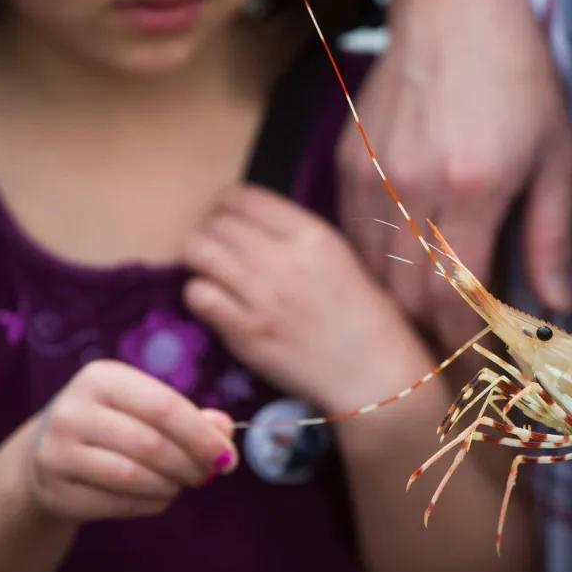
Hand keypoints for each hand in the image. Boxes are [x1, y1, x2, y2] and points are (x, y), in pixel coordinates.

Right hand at [25, 360, 236, 521]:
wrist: (50, 452)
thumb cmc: (116, 423)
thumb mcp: (148, 407)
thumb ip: (191, 416)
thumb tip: (225, 431)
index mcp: (101, 378)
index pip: (164, 406)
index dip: (201, 435)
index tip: (227, 456)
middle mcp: (72, 410)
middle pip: (151, 444)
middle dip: (190, 464)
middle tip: (209, 474)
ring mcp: (56, 451)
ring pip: (133, 477)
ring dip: (171, 486)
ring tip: (183, 483)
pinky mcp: (54, 490)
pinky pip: (117, 503)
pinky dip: (150, 503)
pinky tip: (158, 495)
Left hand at [182, 186, 433, 413]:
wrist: (373, 374)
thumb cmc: (367, 318)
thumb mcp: (341, 258)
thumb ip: (298, 237)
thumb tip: (253, 226)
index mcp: (312, 234)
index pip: (243, 197)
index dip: (225, 205)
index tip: (226, 219)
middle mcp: (284, 258)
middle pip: (216, 223)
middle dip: (210, 232)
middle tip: (217, 250)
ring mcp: (262, 295)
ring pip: (198, 252)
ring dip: (198, 259)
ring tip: (211, 272)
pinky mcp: (246, 332)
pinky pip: (197, 295)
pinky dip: (199, 294)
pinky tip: (214, 302)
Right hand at [338, 0, 571, 346]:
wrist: (452, 6)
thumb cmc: (516, 75)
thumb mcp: (556, 153)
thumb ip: (551, 237)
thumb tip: (556, 304)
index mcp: (472, 190)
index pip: (458, 300)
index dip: (470, 345)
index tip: (485, 369)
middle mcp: (411, 191)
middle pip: (409, 300)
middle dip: (434, 338)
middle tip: (459, 356)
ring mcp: (370, 178)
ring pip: (375, 277)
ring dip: (403, 308)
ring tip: (432, 322)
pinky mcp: (347, 165)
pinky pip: (353, 240)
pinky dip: (377, 268)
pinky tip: (403, 271)